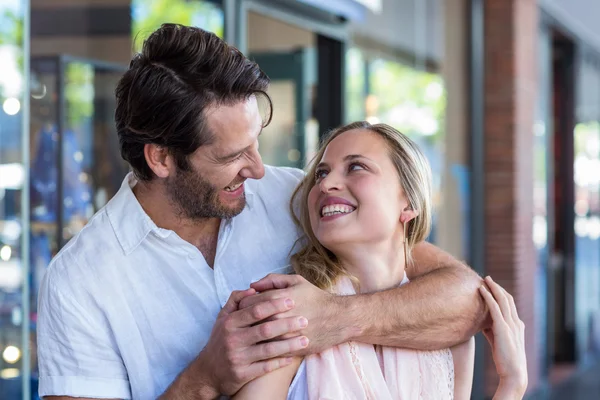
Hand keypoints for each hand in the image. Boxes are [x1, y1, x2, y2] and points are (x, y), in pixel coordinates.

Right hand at [196, 288, 309, 395]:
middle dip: (286, 324)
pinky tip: (293, 356)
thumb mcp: (222, 318)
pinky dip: (280, 362)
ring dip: (289, 344)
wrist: (208, 372)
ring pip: (268, 350)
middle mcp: (233, 340)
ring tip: (305, 340)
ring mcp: (238, 358)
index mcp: (230, 323)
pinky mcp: (242, 374)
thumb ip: (236, 300)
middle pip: (265, 329)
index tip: (291, 300)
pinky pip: (265, 367)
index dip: (274, 305)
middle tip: (305, 320)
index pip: (255, 310)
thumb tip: (253, 289)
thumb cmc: (221, 340)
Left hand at [240, 274, 345, 353]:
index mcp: (278, 298)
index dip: (243, 304)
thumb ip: (272, 279)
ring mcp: (284, 335)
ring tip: (254, 332)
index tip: (246, 306)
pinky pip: (268, 350)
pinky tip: (265, 342)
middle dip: (245, 320)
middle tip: (247, 320)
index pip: (247, 302)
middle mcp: (279, 316)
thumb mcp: (296, 281)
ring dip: (252, 335)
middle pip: (249, 320)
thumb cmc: (316, 298)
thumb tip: (252, 285)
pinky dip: (263, 346)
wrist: (338, 319)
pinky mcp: (290, 349)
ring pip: (256, 337)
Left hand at [479, 276, 526, 396]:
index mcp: (517, 326)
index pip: (510, 305)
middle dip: (498, 287)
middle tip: (488, 278)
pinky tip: (481, 289)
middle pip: (507, 299)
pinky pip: (494, 308)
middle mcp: (516, 322)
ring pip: (502, 300)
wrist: (514, 373)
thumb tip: (482, 324)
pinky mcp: (503, 328)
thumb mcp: (498, 342)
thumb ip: (491, 331)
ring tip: (485, 279)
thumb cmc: (505, 359)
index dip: (501, 294)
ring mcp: (511, 324)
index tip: (492, 287)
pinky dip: (488, 296)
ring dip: (493, 287)